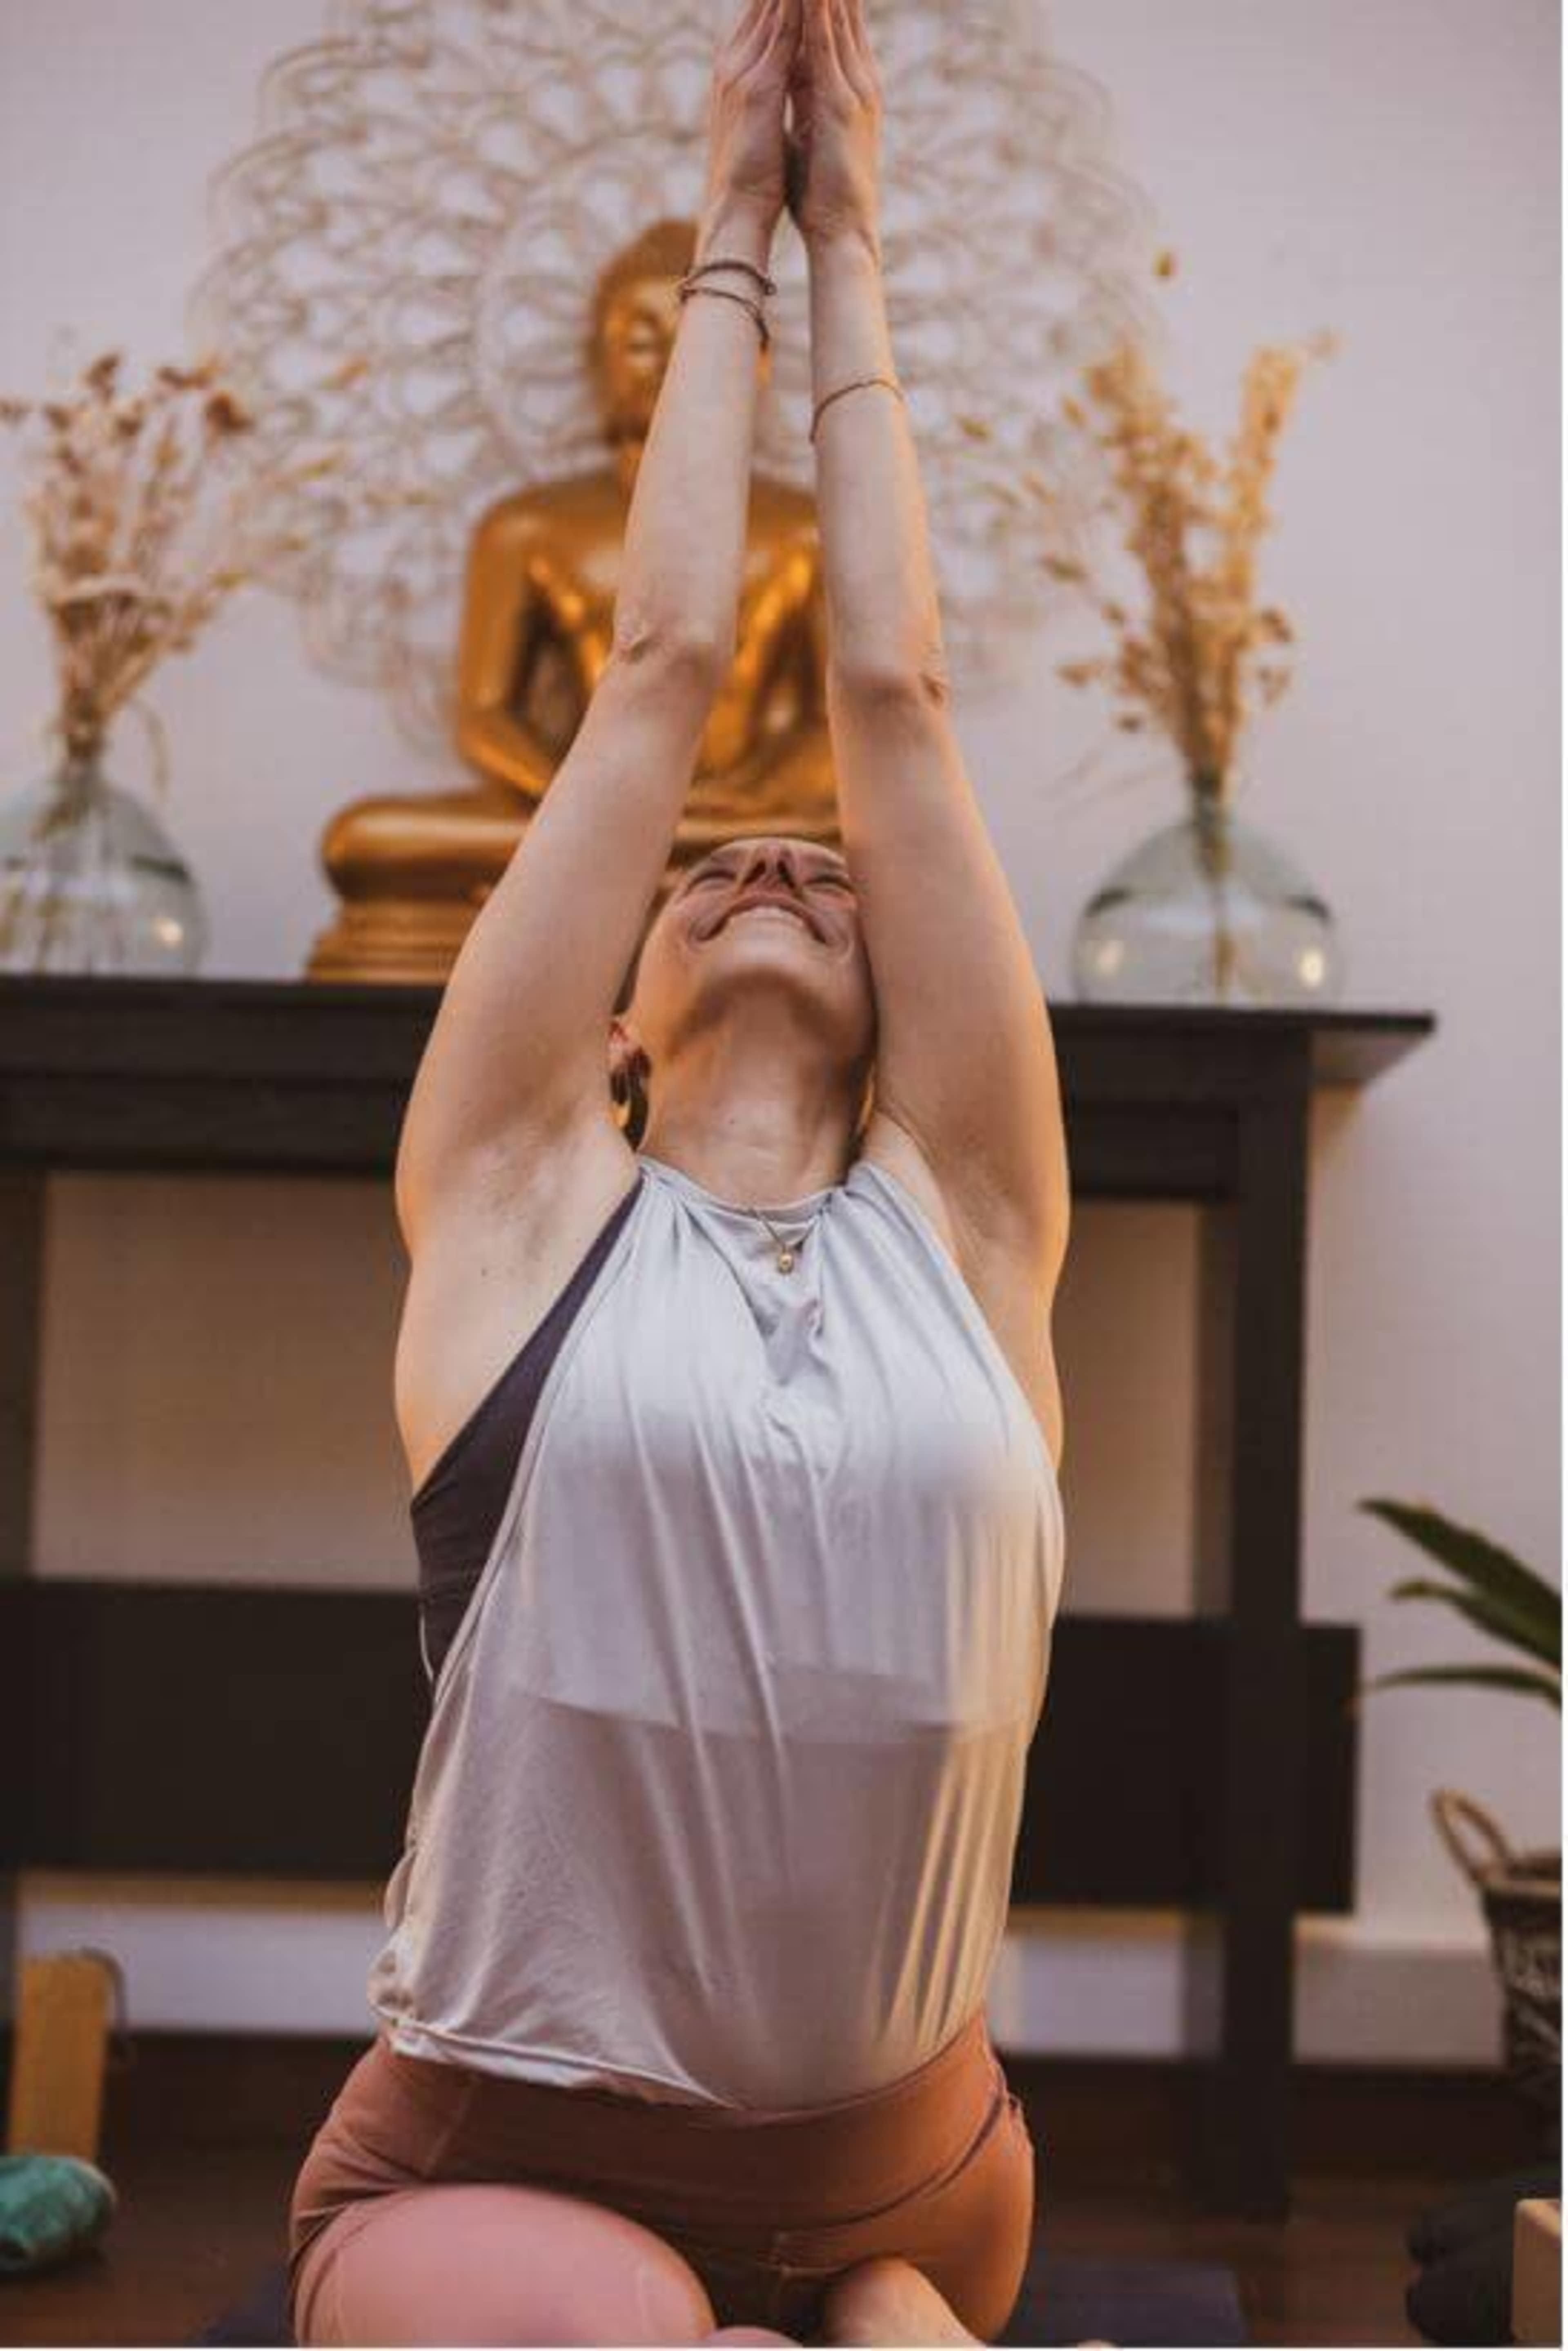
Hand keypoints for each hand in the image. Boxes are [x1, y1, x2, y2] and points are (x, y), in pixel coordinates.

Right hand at [701, 0, 801, 236]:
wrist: (735, 215)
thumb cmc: (750, 180)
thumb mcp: (762, 123)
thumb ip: (770, 92)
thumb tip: (782, 78)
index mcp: (738, 71)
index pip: (765, 12)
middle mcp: (737, 62)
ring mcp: (744, 71)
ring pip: (775, 4)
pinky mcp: (757, 88)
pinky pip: (785, 30)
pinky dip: (800, 4)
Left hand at [785, 0, 882, 253]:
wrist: (841, 230)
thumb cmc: (824, 191)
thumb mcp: (812, 129)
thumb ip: (806, 98)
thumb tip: (793, 78)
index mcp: (847, 85)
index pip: (837, 22)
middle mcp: (857, 78)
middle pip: (843, 8)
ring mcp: (853, 88)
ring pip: (837, 15)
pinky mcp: (841, 103)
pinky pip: (825, 43)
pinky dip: (815, 10)